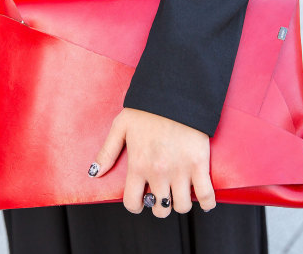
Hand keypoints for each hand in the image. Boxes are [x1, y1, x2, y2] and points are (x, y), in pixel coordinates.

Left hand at [89, 107, 215, 217]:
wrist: (175, 93)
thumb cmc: (147, 109)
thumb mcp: (120, 127)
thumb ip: (107, 152)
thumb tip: (95, 173)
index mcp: (138, 165)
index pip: (132, 202)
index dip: (135, 205)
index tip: (140, 200)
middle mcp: (158, 172)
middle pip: (160, 209)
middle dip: (159, 205)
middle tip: (162, 194)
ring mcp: (180, 170)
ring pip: (181, 206)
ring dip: (179, 203)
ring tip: (179, 192)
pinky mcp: (200, 164)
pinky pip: (206, 195)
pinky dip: (207, 202)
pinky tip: (204, 200)